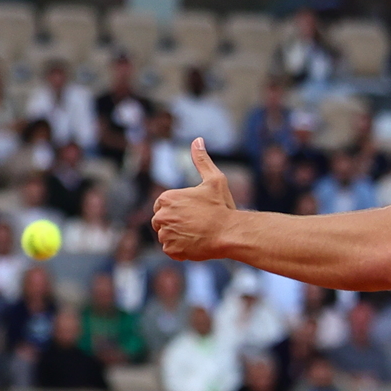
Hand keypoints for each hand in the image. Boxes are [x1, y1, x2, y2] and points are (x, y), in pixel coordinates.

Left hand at [151, 139, 238, 261]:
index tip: (191, 213)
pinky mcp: (171, 250)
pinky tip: (196, 244)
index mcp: (167, 198)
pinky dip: (181, 250)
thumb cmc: (222, 206)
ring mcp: (165, 234)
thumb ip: (202, 160)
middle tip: (195, 225)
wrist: (229, 232)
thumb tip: (197, 140)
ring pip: (166, 236)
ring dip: (178, 237)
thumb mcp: (214, 179)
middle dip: (174, 223)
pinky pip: (171, 250)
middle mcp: (162, 216)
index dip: (176, 210)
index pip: (162, 205)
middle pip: (161, 222)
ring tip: (197, 234)